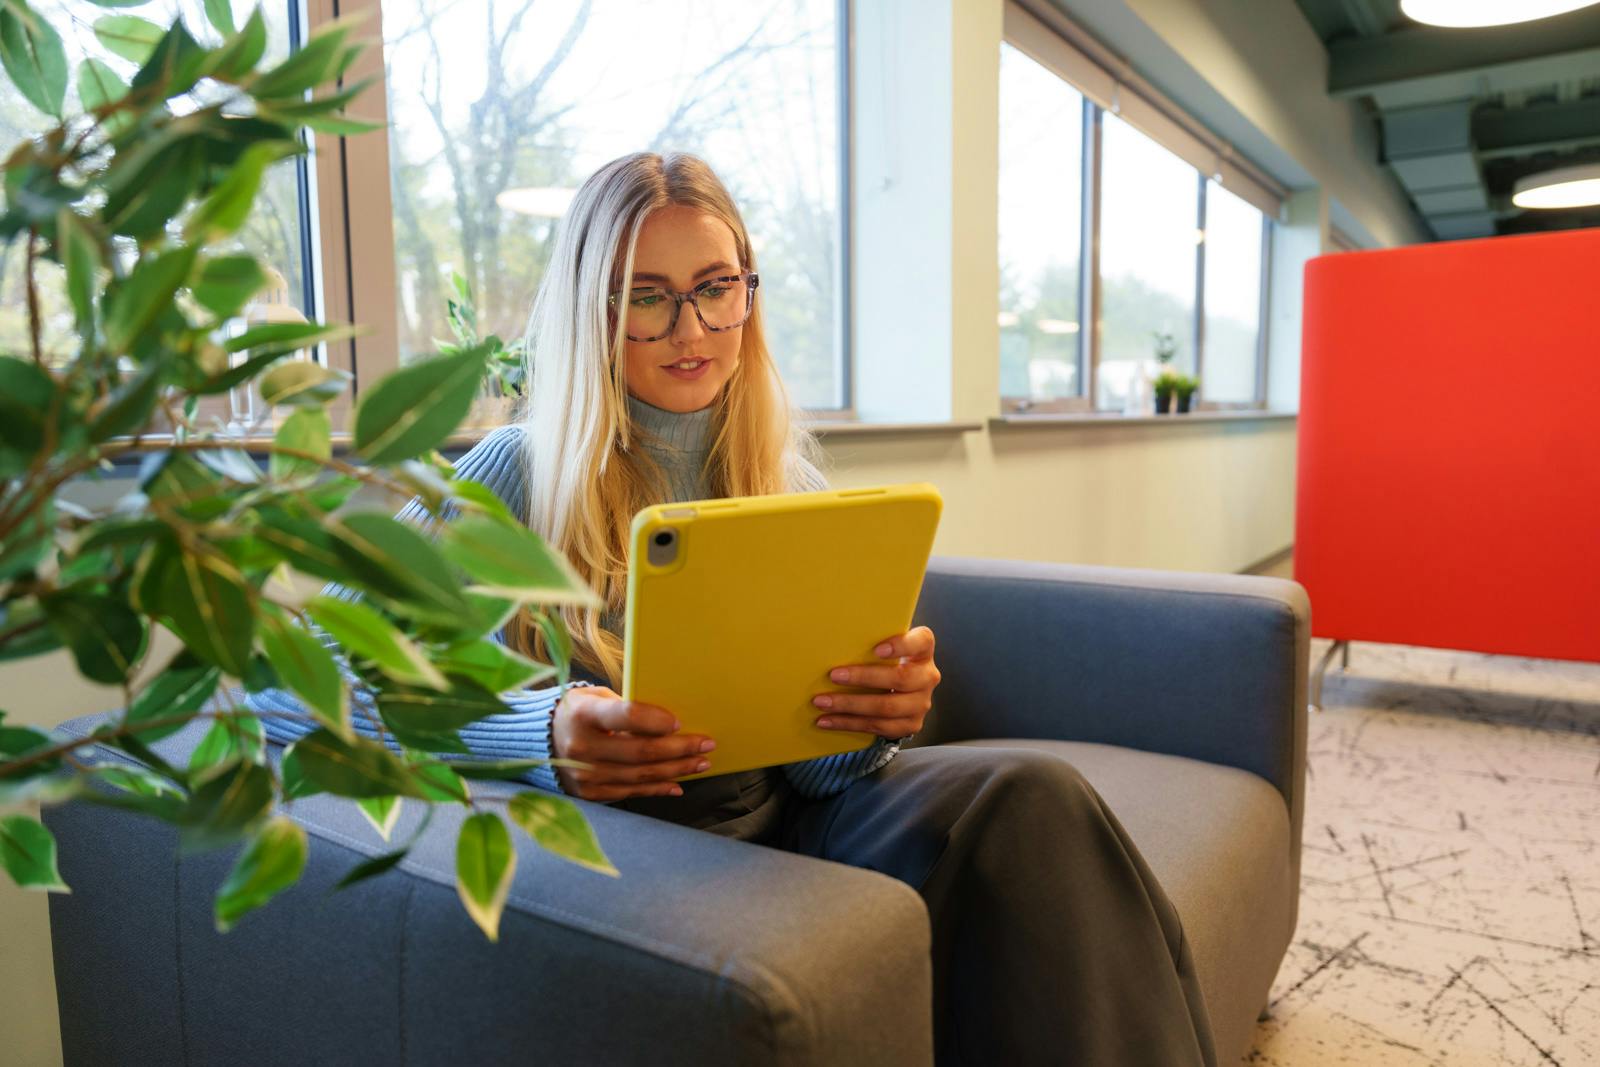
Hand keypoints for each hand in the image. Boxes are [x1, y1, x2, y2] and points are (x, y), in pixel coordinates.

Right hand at [552, 686, 715, 800]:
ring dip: (676, 770)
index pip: (627, 716)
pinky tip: (677, 783)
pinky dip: (656, 788)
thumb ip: (624, 707)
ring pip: (641, 775)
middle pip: (641, 751)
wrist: (536, 742)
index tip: (679, 722)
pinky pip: (631, 792)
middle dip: (680, 749)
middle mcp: (581, 747)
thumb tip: (666, 722)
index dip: (656, 720)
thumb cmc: (576, 712)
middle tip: (706, 744)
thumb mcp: (594, 697)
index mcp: (583, 714)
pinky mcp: (589, 793)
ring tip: (700, 762)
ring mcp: (585, 775)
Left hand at [812, 626, 940, 739]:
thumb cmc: (886, 661)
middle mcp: (927, 677)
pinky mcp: (910, 724)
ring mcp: (921, 703)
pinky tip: (827, 720)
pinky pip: (877, 726)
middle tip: (833, 675)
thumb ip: (870, 641)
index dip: (901, 645)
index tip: (876, 649)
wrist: (901, 691)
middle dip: (863, 678)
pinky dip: (848, 723)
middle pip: (900, 678)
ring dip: (849, 705)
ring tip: (822, 702)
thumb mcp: (885, 647)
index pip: (922, 641)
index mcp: (922, 651)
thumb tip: (830, 639)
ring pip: (886, 707)